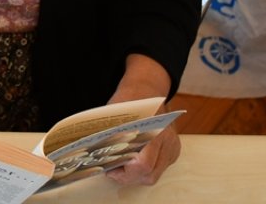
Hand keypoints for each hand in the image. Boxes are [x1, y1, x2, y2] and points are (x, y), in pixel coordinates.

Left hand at [103, 53, 178, 185]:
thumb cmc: (128, 101)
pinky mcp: (173, 150)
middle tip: (113, 169)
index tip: (110, 169)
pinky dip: (145, 168)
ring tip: (121, 165)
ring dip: (136, 174)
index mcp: (151, 131)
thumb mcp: (114, 117)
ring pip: (154, 174)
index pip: (142, 165)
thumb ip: (108, 138)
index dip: (125, 173)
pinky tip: (132, 159)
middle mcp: (166, 141)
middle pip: (149, 175)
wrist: (147, 89)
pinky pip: (159, 167)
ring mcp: (172, 146)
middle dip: (129, 177)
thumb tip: (92, 158)